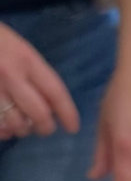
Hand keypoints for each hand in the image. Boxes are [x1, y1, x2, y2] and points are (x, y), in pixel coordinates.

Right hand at [0, 21, 79, 142]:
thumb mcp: (19, 49)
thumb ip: (35, 75)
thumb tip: (52, 106)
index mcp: (25, 59)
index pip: (55, 92)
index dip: (68, 113)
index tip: (73, 128)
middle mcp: (9, 75)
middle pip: (38, 114)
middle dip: (45, 127)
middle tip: (45, 128)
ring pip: (16, 124)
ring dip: (22, 129)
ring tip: (22, 124)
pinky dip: (3, 131)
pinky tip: (5, 127)